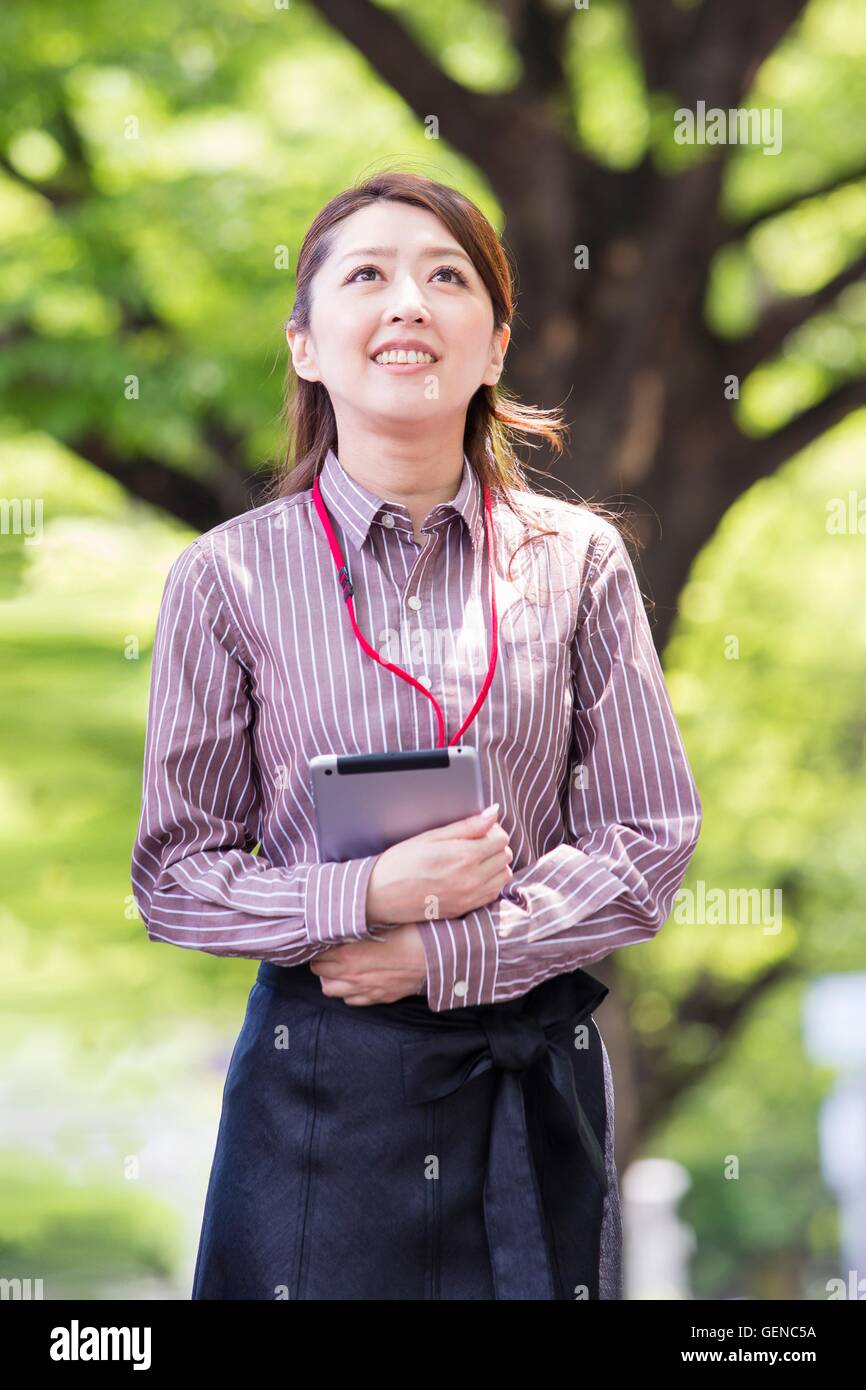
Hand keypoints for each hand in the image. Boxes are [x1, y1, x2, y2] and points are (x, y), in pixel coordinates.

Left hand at [309, 923, 426, 1004]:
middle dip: (321, 961)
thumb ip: (360, 922)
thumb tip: (347, 913)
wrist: (435, 958)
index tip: (324, 939)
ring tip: (338, 967)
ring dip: (331, 978)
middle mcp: (352, 974)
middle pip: (319, 972)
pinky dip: (348, 991)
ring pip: (330, 990)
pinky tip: (356, 980)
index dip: (319, 946)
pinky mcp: (378, 997)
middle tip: (328, 951)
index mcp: (349, 953)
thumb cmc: (411, 934)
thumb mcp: (382, 921)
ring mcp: (364, 989)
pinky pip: (351, 1000)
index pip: (318, 954)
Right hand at [366, 805, 512, 925]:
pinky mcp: (465, 910)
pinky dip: (489, 882)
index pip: (500, 838)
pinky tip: (470, 876)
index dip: (491, 830)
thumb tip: (493, 813)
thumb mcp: (431, 837)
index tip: (477, 829)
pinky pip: (492, 894)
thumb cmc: (400, 863)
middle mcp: (471, 880)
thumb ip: (467, 826)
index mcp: (463, 857)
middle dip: (494, 846)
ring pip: (503, 876)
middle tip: (474, 843)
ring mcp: (469, 897)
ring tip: (473, 860)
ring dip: (494, 865)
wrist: (379, 896)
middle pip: (505, 856)